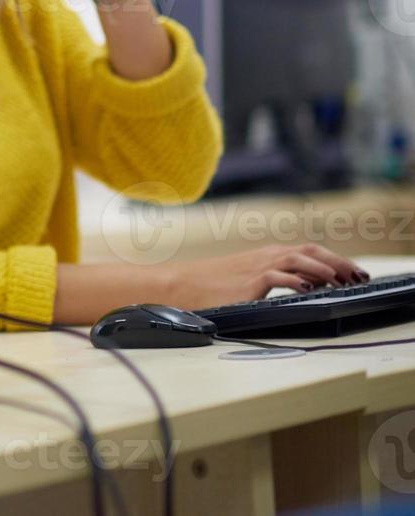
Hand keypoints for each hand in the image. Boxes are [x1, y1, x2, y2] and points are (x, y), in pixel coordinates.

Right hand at [164, 244, 367, 309]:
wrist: (180, 284)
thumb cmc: (210, 283)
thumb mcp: (246, 276)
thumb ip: (272, 276)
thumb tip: (303, 285)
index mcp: (268, 255)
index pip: (310, 251)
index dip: (336, 260)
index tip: (355, 272)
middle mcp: (266, 257)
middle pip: (311, 251)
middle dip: (339, 262)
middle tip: (359, 276)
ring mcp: (257, 268)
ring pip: (298, 259)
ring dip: (324, 269)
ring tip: (342, 281)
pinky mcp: (249, 282)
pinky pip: (277, 276)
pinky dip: (295, 280)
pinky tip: (308, 287)